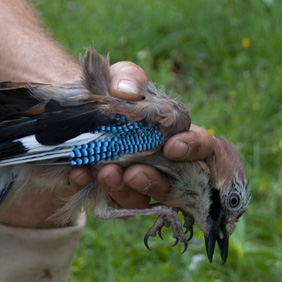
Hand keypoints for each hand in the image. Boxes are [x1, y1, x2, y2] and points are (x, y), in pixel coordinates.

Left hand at [68, 62, 214, 208]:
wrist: (82, 115)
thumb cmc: (115, 96)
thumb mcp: (122, 79)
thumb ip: (128, 78)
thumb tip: (126, 92)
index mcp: (178, 135)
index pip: (201, 145)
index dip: (191, 148)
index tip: (172, 147)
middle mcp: (166, 166)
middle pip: (172, 184)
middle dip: (152, 180)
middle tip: (132, 173)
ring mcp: (141, 185)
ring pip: (142, 200)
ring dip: (124, 191)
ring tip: (106, 173)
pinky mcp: (115, 196)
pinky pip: (110, 203)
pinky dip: (94, 188)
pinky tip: (80, 173)